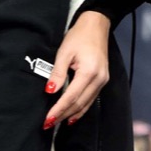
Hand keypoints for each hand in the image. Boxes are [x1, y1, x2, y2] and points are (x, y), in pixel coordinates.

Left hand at [44, 11, 109, 128]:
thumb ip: (57, 73)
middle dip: (63, 115)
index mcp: (89, 72)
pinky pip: (91, 99)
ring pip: (86, 104)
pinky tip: (72, 115)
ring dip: (71, 115)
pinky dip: (81, 109)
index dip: (58, 109)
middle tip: (48, 124)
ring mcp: (102, 81)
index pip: (71, 97)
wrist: (96, 26)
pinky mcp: (102, 81)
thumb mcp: (64, 52)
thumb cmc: (79, 36)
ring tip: (57, 122)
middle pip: (79, 104)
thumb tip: (50, 91)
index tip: (47, 119)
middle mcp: (98, 79)